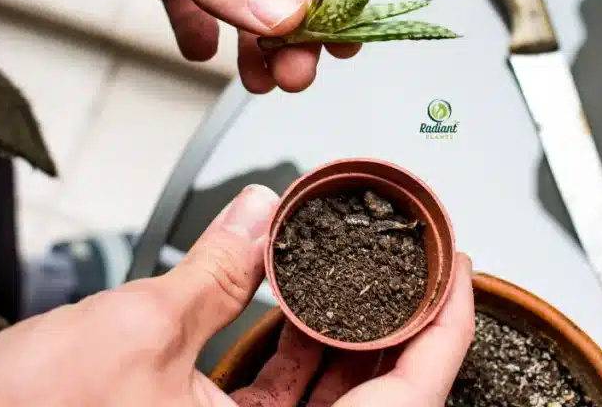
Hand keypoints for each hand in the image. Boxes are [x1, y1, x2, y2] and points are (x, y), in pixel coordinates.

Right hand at [0, 185, 474, 406]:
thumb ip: (215, 269)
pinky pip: (281, 403)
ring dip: (348, 335)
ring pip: (330, 400)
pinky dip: (298, 353)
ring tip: (365, 273)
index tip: (461, 272)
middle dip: (400, 323)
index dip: (446, 327)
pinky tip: (298, 303)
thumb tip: (257, 212)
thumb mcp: (140, 330)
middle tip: (417, 264)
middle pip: (379, 396)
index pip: (409, 397)